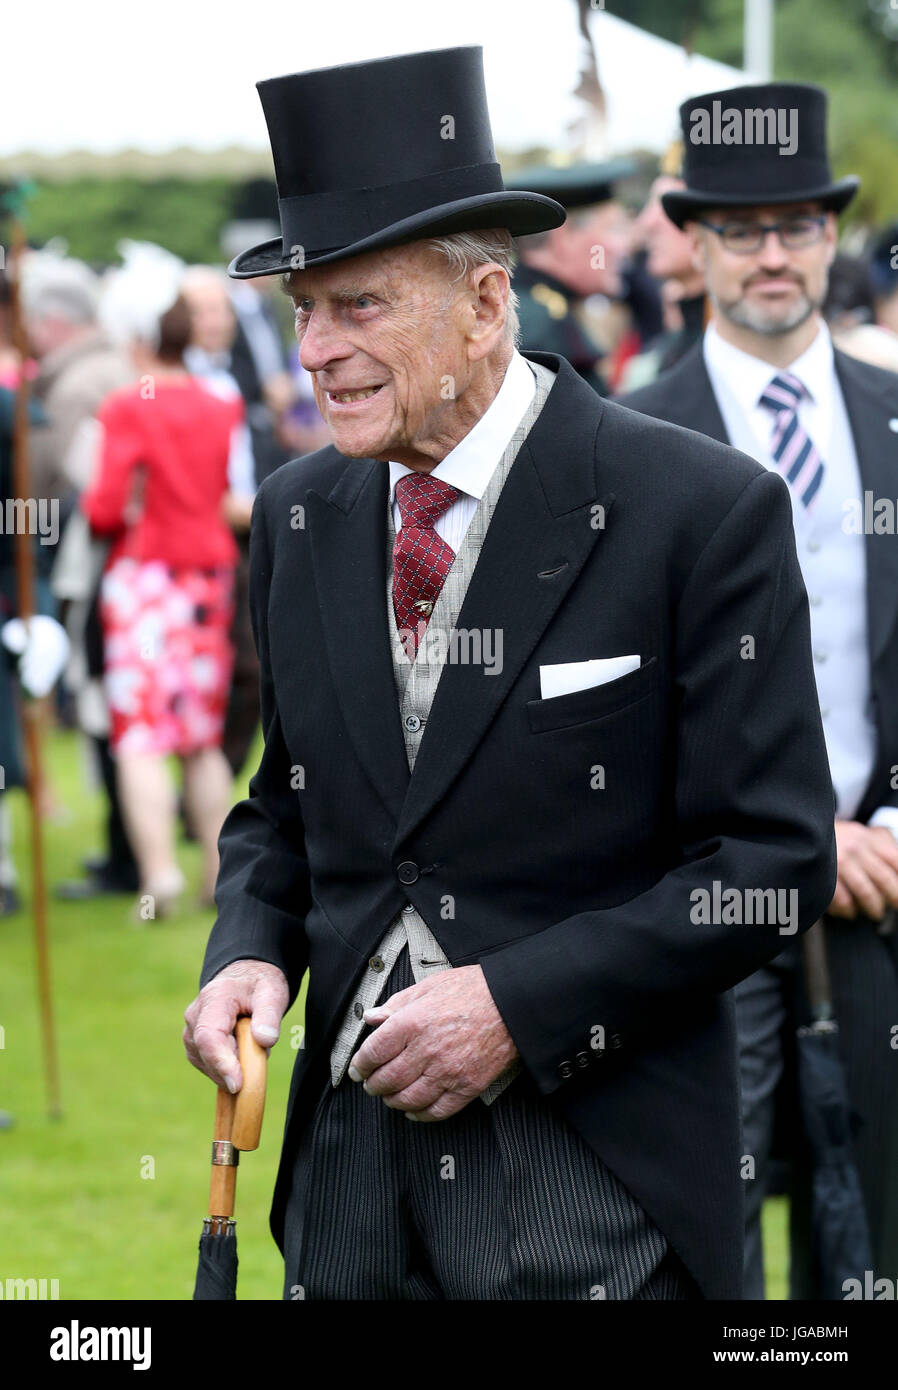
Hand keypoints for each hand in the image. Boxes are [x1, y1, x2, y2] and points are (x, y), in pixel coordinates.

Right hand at [183, 959, 288, 1091]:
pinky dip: (226, 1067)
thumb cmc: (259, 985)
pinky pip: (208, 1065)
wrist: (245, 979)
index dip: (221, 1062)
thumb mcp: (272, 992)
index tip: (237, 1084)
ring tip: (252, 1045)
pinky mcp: (194, 1044)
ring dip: (230, 1066)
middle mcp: (195, 1015)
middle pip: (205, 1053)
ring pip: (206, 1063)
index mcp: (214, 998)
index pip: (209, 1036)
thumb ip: (269, 1015)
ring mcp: (191, 1031)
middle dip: (231, 1067)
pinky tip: (242, 1052)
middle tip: (259, 1057)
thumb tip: (265, 1040)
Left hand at [347, 965, 517, 1121]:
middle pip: (387, 1080)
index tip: (357, 1069)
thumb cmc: (474, 990)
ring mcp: (448, 1072)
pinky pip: (438, 1110)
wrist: (513, 1003)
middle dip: (373, 1086)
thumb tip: (372, 1017)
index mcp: (413, 1023)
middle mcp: (427, 1050)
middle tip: (370, 1084)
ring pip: (408, 1099)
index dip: (360, 1064)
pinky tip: (414, 1110)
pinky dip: (421, 1115)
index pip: (373, 1052)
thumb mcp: (429, 986)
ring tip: (390, 1097)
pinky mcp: (467, 1086)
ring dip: (393, 1101)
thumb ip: (397, 1004)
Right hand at [829, 821, 897, 920]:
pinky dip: (848, 910)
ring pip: (866, 892)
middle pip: (885, 879)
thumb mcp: (861, 833)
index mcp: (868, 838)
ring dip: (874, 908)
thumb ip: (882, 844)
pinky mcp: (824, 875)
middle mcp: (856, 849)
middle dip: (894, 898)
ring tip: (875, 914)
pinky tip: (849, 912)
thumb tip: (897, 869)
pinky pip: (843, 900)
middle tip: (895, 907)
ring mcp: (839, 862)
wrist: (802, 831)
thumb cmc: (837, 839)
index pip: (896, 860)